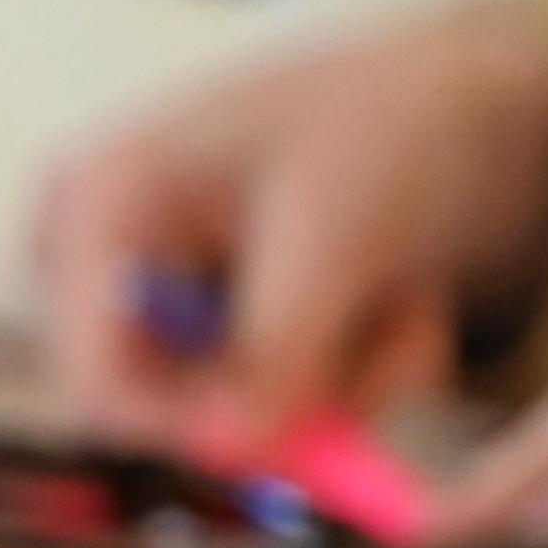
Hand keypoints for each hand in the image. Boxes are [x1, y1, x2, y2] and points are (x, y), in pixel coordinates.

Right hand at [30, 9, 547, 441]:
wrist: (452, 92)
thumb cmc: (388, 125)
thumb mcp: (342, 234)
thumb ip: (280, 345)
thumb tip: (227, 455)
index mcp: (97, 206)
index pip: (98, 380)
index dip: (195, 434)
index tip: (310, 448)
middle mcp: (95, 250)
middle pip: (163, 401)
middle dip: (297, 394)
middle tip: (407, 354)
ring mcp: (146, 285)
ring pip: (224, 408)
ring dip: (341, 385)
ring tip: (415, 313)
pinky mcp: (201, 315)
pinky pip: (257, 394)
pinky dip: (342, 373)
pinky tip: (391, 311)